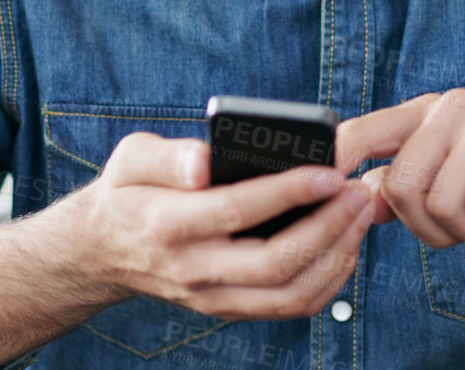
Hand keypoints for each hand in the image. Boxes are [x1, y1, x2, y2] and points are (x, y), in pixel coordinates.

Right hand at [71, 132, 375, 319]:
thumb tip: (207, 160)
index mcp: (167, 224)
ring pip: (289, 293)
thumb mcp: (132, 157)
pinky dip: (327, 279)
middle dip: (328, 226)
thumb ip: (168, 156)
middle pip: (274, 263)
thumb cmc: (129, 191)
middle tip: (358, 190)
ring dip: (336, 255)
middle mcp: (192, 269)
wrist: (103, 251)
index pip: (236, 210)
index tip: (329, 170)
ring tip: (361, 212)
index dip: (288, 191)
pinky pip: (289, 306)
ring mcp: (212, 296)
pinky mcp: (229, 308)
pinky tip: (345, 243)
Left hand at [335, 91, 464, 250]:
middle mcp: (453, 107)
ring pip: (442, 202)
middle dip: (433, 227)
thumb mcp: (445, 195)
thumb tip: (348, 195)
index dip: (338, 158)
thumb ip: (398, 191)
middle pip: (403, 186)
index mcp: (426, 115)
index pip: (365, 131)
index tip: (323, 183)